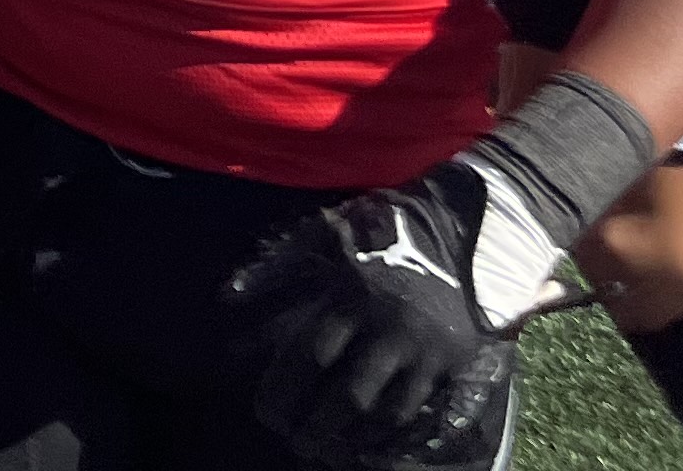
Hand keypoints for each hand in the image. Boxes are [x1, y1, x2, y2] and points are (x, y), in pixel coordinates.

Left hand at [221, 156, 551, 467]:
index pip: (310, 355)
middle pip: (348, 394)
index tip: (266, 413)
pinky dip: (393, 433)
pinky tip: (370, 443)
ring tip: (331, 448)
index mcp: (351, 296)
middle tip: (297, 442)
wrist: (457, 235)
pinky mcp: (453, 364)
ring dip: (354, 436)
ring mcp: (425, 350)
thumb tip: (225, 295)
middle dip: (318, 425)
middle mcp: (388, 327)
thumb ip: (275, 267)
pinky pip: (421, 411)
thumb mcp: (324, 238)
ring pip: (386, 411)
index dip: (285, 391)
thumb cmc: (375, 240)